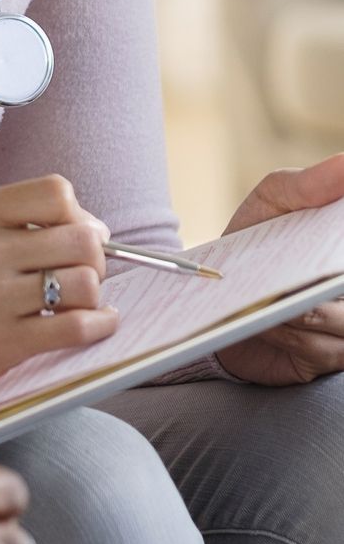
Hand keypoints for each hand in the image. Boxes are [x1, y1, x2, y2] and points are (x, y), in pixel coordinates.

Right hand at [0, 176, 120, 399]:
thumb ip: (19, 219)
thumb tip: (96, 229)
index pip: (56, 193)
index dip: (80, 215)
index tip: (77, 234)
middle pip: (81, 239)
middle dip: (95, 257)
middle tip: (83, 271)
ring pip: (84, 283)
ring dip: (92, 294)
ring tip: (78, 300)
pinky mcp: (1, 342)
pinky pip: (76, 327)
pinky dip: (100, 325)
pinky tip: (95, 323)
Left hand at [216, 154, 343, 385]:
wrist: (212, 291)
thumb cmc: (253, 238)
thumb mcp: (275, 199)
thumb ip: (310, 184)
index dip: (339, 259)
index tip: (326, 261)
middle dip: (330, 280)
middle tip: (299, 272)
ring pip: (343, 322)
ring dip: (302, 310)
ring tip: (266, 293)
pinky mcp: (325, 360)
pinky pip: (322, 350)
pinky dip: (290, 335)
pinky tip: (264, 321)